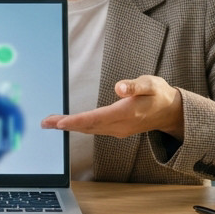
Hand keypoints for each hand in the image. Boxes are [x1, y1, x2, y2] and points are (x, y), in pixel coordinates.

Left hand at [41, 76, 184, 139]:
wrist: (169, 112)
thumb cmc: (158, 94)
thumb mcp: (151, 84)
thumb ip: (135, 86)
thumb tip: (119, 87)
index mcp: (126, 113)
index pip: (96, 118)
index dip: (77, 121)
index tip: (60, 123)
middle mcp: (120, 125)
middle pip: (88, 126)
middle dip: (65, 125)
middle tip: (45, 122)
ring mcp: (117, 130)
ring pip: (89, 129)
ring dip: (70, 127)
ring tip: (50, 122)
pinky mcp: (116, 130)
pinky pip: (94, 130)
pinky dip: (79, 127)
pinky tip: (68, 124)